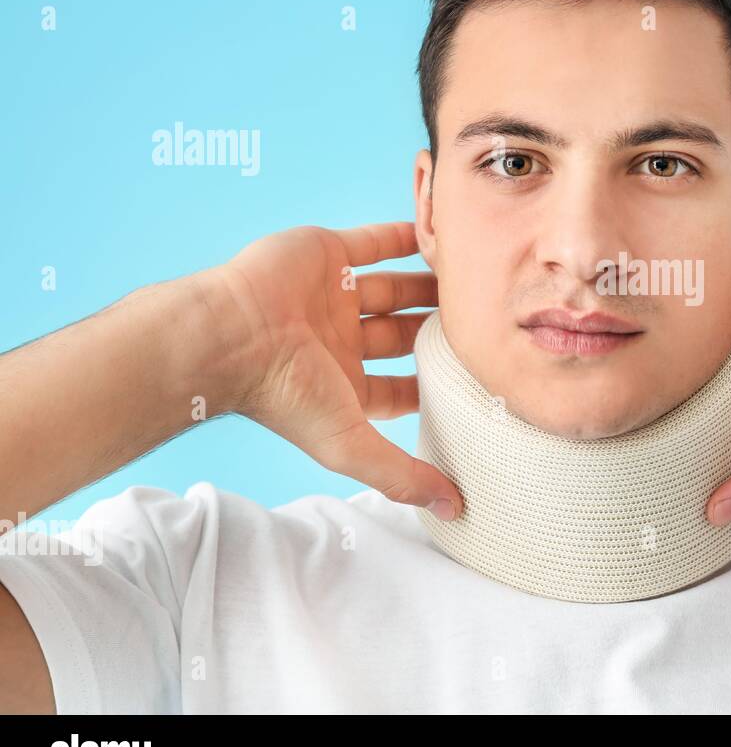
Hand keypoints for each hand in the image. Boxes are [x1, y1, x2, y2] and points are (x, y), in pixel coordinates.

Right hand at [198, 221, 461, 514]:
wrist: (231, 334)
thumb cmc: (284, 394)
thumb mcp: (350, 444)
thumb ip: (400, 475)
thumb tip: (454, 511)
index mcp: (341, 384)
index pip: (399, 388)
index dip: (432, 386)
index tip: (474, 382)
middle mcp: (338, 340)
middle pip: (400, 335)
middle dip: (436, 331)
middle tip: (483, 323)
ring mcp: (331, 296)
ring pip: (391, 288)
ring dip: (428, 285)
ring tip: (475, 281)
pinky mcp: (325, 254)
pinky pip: (373, 242)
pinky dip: (405, 237)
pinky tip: (444, 235)